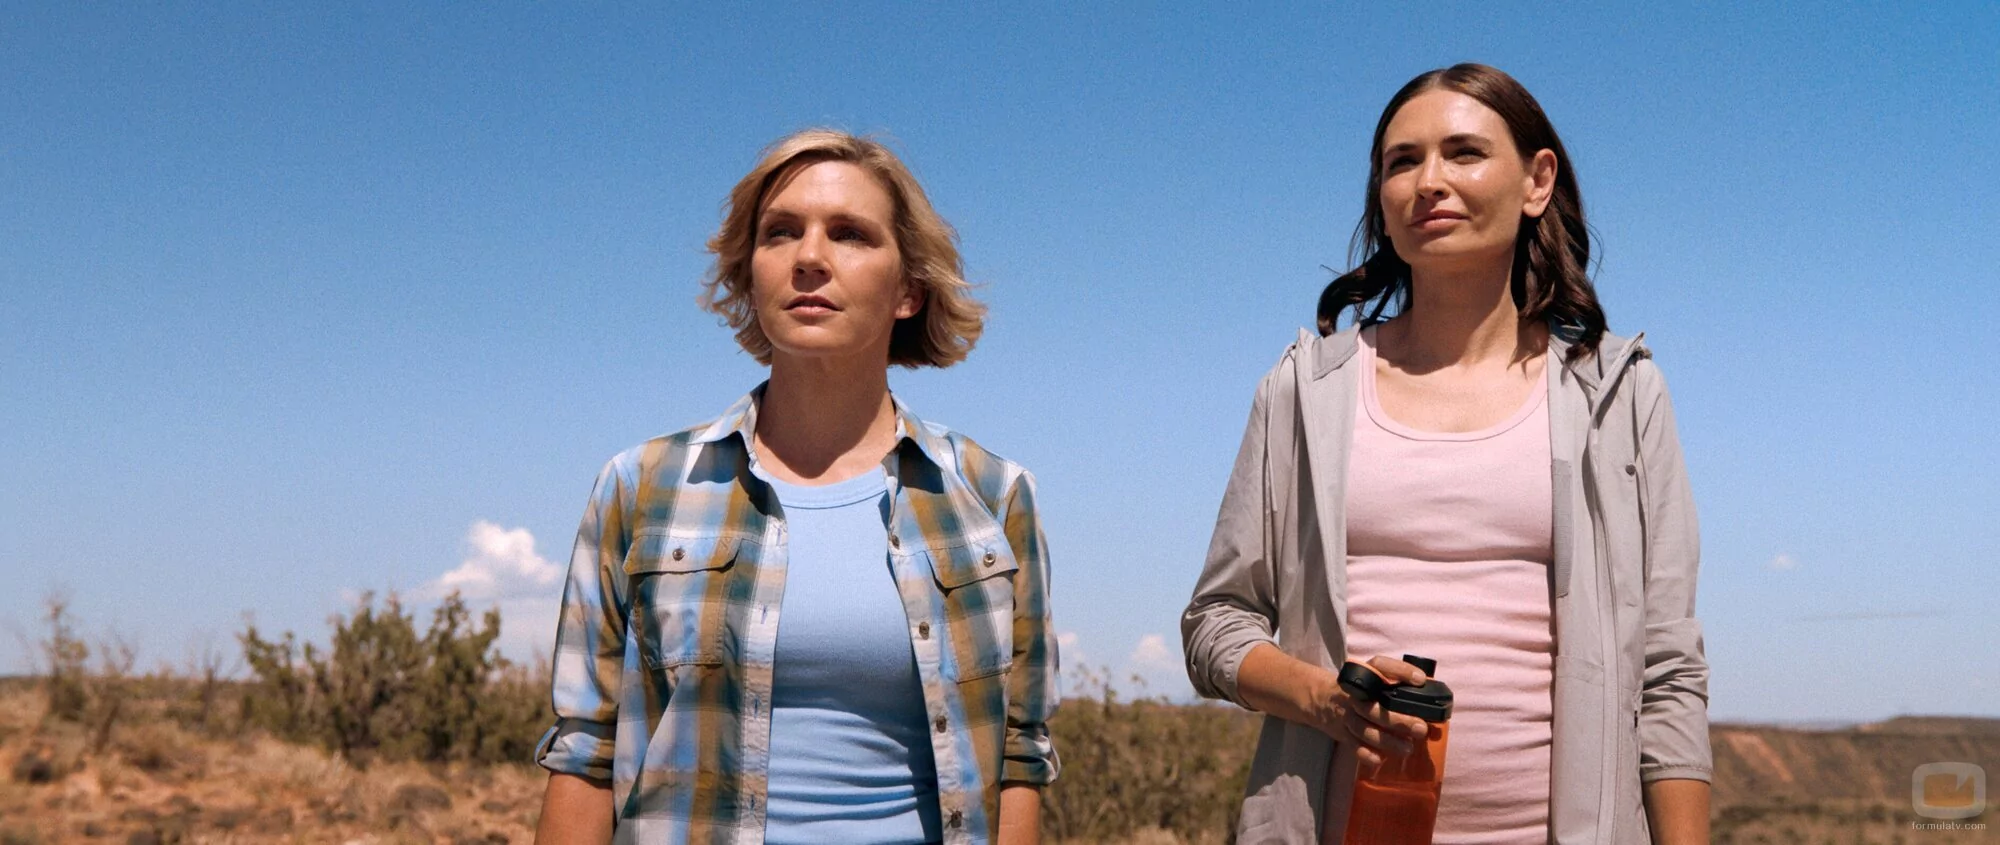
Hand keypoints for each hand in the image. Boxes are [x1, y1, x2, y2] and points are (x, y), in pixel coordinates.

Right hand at [1305, 655, 1431, 777]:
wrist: (1320, 699)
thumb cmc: (1357, 690)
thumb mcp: (1371, 677)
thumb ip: (1394, 682)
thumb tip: (1427, 690)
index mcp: (1364, 676)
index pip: (1381, 666)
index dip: (1400, 671)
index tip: (1421, 680)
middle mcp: (1355, 695)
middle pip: (1374, 707)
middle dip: (1398, 720)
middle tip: (1421, 728)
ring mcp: (1347, 716)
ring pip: (1365, 730)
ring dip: (1387, 741)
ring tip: (1408, 748)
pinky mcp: (1342, 733)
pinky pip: (1353, 745)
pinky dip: (1365, 753)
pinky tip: (1378, 760)